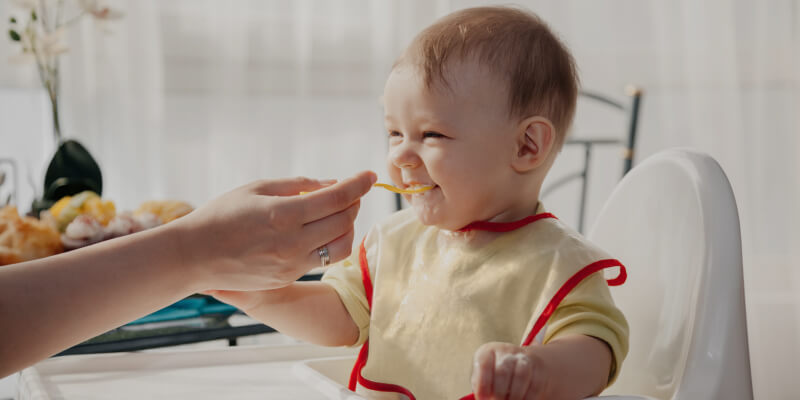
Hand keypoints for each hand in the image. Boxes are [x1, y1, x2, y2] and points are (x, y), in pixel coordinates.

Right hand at [172, 170, 376, 291]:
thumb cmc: (221, 215)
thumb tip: (331, 184)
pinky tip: (320, 231)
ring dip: (347, 226)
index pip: (337, 198)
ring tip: (337, 213)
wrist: (193, 256)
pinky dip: (330, 243)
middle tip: (350, 192)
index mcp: (283, 215)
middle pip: (344, 221)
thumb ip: (298, 185)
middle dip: (354, 202)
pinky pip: (322, 260)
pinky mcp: (288, 278)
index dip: (358, 184)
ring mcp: (292, 265)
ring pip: (341, 246)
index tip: (370, 175)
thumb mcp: (257, 189)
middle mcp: (292, 243)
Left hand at [471, 342, 548, 399]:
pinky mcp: (540, 369)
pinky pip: (535, 385)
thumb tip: (480, 399)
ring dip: (514, 395)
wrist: (526, 363)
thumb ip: (482, 386)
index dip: (482, 384)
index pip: (484, 364)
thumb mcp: (486, 376)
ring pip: (521, 376)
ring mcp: (525, 358)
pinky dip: (527, 398)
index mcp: (488, 351)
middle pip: (503, 371)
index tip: (482, 398)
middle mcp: (506, 351)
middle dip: (499, 392)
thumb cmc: (497, 376)